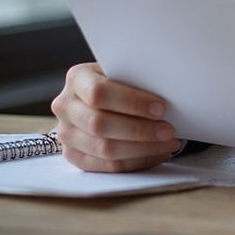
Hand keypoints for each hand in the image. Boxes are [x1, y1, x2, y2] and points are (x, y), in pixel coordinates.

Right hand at [51, 62, 181, 172]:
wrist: (100, 94)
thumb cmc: (121, 78)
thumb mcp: (125, 68)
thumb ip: (136, 76)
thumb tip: (169, 89)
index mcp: (77, 77)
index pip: (99, 93)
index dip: (132, 102)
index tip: (161, 108)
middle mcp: (65, 106)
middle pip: (100, 124)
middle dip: (140, 130)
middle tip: (168, 130)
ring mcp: (66, 134)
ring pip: (104, 149)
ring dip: (141, 149)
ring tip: (168, 143)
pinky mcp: (73, 156)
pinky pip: (106, 166)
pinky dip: (135, 162)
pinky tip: (157, 153)